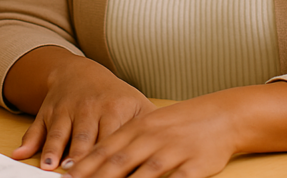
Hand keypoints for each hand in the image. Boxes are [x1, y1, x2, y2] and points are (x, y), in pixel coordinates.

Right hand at [5, 48, 155, 170]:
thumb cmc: (114, 97)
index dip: (112, 157)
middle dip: (81, 159)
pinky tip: (20, 154)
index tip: (113, 174)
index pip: (114, 138)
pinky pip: (35, 128)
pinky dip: (28, 141)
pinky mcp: (47, 112)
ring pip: (59, 133)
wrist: (79, 71)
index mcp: (114, 109)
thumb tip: (168, 158)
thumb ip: (150, 130)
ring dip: (54, 151)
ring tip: (51, 168)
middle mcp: (88, 109)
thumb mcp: (137, 106)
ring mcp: (65, 110)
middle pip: (84, 139)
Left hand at [64, 83, 286, 177]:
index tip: (64, 177)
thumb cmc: (179, 124)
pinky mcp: (195, 166)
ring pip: (144, 174)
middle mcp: (151, 139)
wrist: (222, 115)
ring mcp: (173, 152)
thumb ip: (121, 144)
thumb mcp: (147, 126)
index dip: (83, 166)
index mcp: (136, 129)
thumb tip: (89, 161)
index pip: (104, 150)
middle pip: (118, 163)